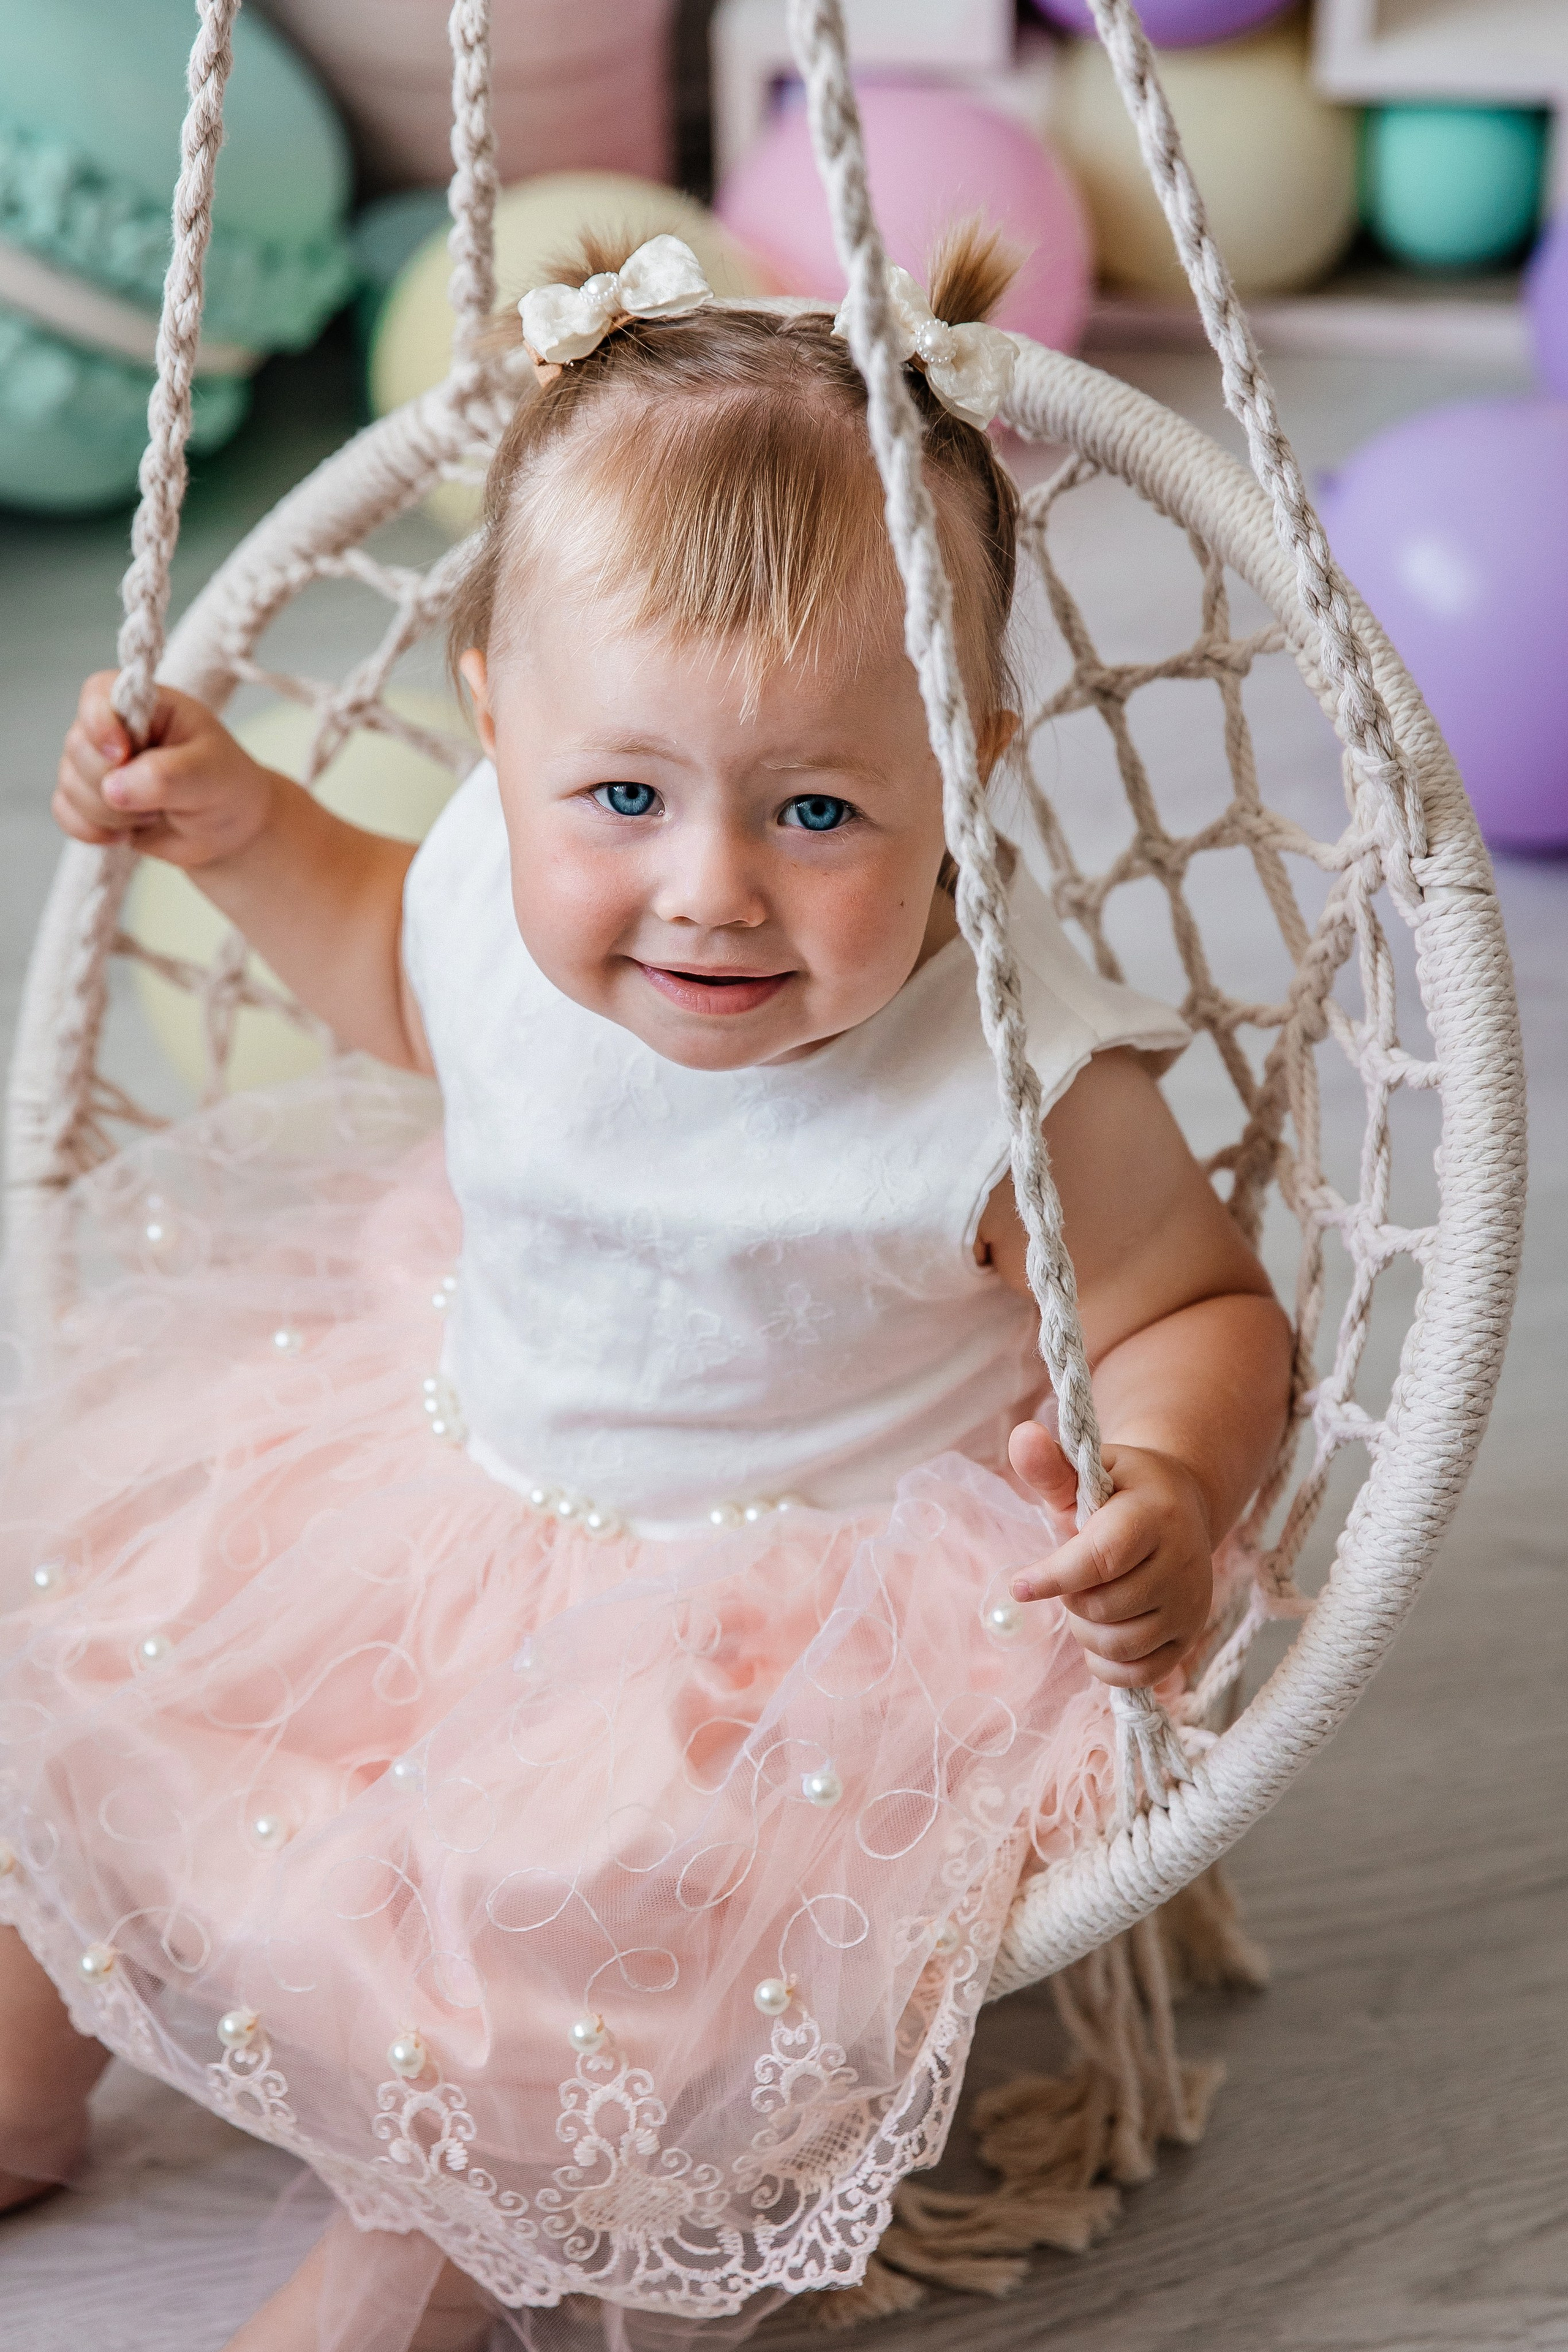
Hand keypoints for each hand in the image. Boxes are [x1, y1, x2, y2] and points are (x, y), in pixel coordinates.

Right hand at [55, 671, 279, 869]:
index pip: (98, 692)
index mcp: (146, 705)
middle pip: (77, 746)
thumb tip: (113, 789)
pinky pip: (65, 812)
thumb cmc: (225, 786)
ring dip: (111, 813)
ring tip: (154, 813)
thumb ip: (164, 775)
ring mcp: (98, 764)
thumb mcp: (209, 774)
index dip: (99, 724)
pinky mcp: (91, 799)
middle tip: (162, 797)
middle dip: (114, 784)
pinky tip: (125, 835)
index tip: (123, 754)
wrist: (229, 831)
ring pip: (70, 784)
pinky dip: (92, 830)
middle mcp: (114, 729)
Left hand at [1006, 1421, 1213, 1688]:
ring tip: (1088, 1598)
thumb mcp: (1086, 1472)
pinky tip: (1101, 1631)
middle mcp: (1183, 1562)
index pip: (1101, 1559)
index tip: (1019, 1585)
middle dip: (1070, 1595)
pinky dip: (1106, 1663)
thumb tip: (1021, 1435)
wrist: (1179, 1505)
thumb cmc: (1119, 1490)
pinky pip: (1138, 1674)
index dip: (1055, 1577)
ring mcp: (1191, 1604)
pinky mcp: (1190, 1637)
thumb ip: (1051, 1466)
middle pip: (1102, 1607)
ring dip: (1085, 1630)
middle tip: (1072, 1573)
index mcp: (1154, 1515)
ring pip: (1118, 1645)